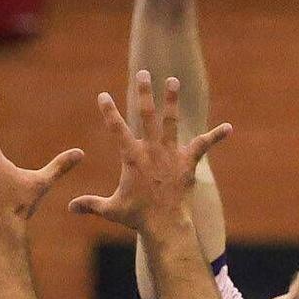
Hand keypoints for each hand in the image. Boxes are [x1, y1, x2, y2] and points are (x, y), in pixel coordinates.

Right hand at [69, 71, 229, 233]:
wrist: (165, 225)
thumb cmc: (137, 217)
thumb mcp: (110, 209)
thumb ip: (90, 204)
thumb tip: (70, 207)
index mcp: (132, 158)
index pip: (117, 129)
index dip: (109, 111)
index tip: (103, 95)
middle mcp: (152, 150)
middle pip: (146, 115)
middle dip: (144, 93)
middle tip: (144, 73)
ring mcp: (171, 154)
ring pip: (171, 121)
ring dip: (172, 100)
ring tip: (173, 81)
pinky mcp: (188, 162)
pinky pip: (203, 145)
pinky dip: (215, 137)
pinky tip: (228, 128)